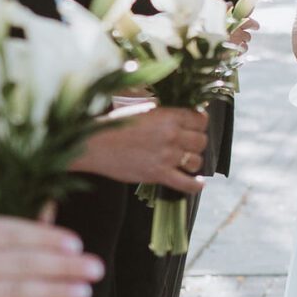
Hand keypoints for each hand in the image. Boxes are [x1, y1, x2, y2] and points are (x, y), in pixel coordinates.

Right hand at [83, 103, 208, 193]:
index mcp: (168, 116)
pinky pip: (187, 184)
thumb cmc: (115, 125)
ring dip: (192, 162)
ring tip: (184, 162)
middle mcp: (171, 135)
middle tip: (186, 145)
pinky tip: (198, 183)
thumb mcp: (143, 111)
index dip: (199, 124)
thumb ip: (164, 114)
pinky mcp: (159, 174)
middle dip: (195, 143)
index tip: (194, 127)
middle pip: (201, 141)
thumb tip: (182, 117)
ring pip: (196, 161)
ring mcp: (167, 156)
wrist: (96, 144)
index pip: (200, 119)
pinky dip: (195, 185)